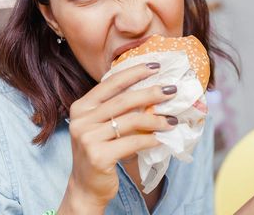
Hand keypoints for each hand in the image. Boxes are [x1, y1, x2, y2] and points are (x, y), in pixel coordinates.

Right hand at [58, 62, 176, 213]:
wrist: (86, 187)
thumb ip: (117, 109)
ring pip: (131, 121)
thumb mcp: (102, 126)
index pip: (111, 83)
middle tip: (172, 89)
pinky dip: (150, 139)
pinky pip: (132, 142)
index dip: (134, 72)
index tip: (156, 66)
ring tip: (172, 120)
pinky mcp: (98, 156)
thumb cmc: (100, 151)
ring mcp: (87, 138)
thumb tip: (152, 90)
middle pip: (124, 100)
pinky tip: (161, 139)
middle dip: (151, 92)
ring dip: (156, 119)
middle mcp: (81, 120)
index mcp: (81, 107)